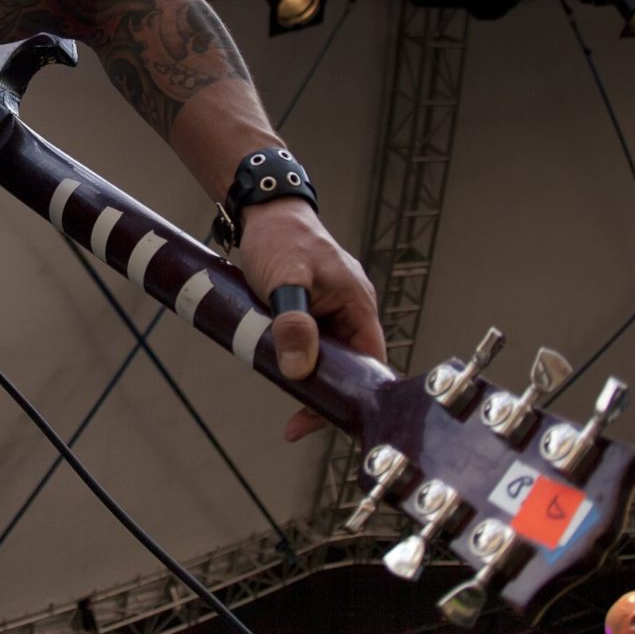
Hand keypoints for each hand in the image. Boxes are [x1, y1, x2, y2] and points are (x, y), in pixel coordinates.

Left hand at [233, 198, 384, 440]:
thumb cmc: (281, 237)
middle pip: (348, 367)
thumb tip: (299, 370)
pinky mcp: (311, 311)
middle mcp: (351, 311)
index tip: (327, 418)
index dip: (355, 395)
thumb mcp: (285, 280)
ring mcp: (331, 312)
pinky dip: (294, 359)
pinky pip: (308, 344)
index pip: (370, 363)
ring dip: (306, 377)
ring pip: (325, 358)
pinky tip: (274, 369)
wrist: (264, 211)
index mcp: (358, 305)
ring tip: (284, 399)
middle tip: (296, 422)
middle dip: (325, 394)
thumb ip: (294, 322)